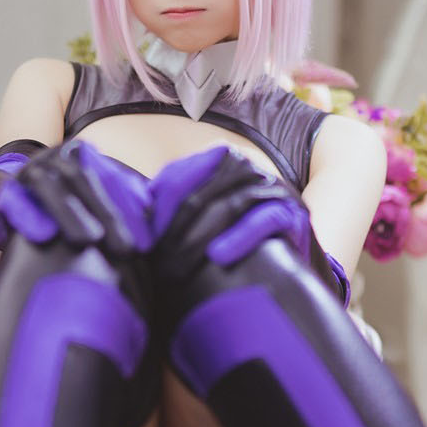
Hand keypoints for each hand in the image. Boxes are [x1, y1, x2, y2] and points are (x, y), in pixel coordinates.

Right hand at [0, 140, 153, 255]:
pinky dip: (27, 218)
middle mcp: (54, 158)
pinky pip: (16, 203)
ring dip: (69, 215)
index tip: (145, 242)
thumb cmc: (67, 204)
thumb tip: (152, 214)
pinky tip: (43, 236)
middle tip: (125, 249)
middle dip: (105, 215)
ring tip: (88, 241)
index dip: (127, 210)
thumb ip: (122, 199)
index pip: (109, 179)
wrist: (14, 197)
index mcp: (80, 155)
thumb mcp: (94, 197)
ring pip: (50, 189)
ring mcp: (29, 171)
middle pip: (82, 181)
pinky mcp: (6, 191)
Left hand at [150, 145, 348, 300]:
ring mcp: (273, 187)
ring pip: (230, 206)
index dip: (158, 207)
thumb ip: (175, 205)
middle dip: (175, 230)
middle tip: (158, 264)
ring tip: (177, 267)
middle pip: (202, 193)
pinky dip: (240, 238)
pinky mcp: (294, 212)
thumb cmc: (238, 235)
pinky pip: (264, 221)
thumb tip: (132, 210)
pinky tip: (218, 257)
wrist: (293, 253)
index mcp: (222, 159)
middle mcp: (248, 167)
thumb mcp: (205, 214)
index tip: (141, 240)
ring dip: (200, 238)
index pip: (180, 175)